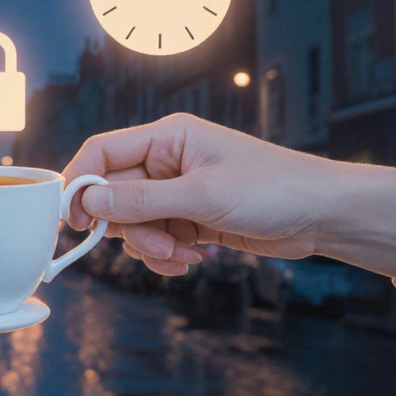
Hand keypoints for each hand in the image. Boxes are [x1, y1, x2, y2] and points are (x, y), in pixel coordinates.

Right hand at [62, 114, 395, 281]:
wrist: (322, 214)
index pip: (102, 152)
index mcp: (168, 136)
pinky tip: (195, 259)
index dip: (80, 185)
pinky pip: (157, 238)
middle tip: (160, 247)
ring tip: (186, 255)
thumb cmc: (273, 189)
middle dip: (132, 229)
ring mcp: (178, 190)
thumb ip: (141, 201)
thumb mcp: (201, 196)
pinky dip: (168, 255)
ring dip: (152, 247)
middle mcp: (167, 160)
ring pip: (134, 223)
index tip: (73, 222)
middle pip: (115, 196)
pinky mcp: (191, 217)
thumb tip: (89, 204)